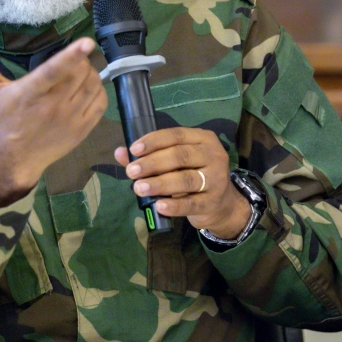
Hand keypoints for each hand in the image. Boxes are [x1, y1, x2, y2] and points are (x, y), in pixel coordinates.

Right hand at [0, 36, 107, 206]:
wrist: (13, 158)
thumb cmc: (2, 119)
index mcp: (30, 94)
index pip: (54, 71)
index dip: (71, 56)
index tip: (87, 42)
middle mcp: (52, 107)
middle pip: (80, 74)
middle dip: (80, 60)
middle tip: (73, 60)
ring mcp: (70, 120)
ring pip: (93, 86)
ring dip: (90, 73)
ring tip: (79, 72)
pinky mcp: (82, 130)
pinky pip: (101, 103)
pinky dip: (98, 90)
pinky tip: (87, 88)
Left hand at [114, 128, 250, 239]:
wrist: (221, 204)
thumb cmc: (193, 175)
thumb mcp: (175, 162)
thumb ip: (148, 156)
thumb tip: (120, 152)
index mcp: (203, 139)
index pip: (176, 135)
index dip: (154, 141)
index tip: (134, 149)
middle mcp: (213, 155)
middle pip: (180, 156)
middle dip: (152, 163)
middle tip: (131, 171)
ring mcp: (216, 179)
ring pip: (186, 179)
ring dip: (160, 183)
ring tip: (139, 188)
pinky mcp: (213, 202)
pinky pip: (192, 203)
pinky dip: (174, 205)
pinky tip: (159, 205)